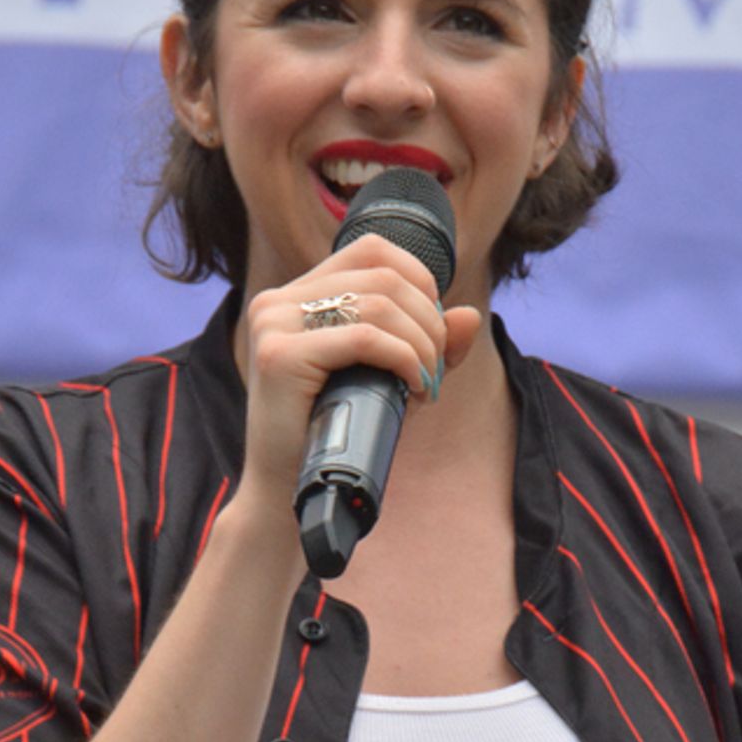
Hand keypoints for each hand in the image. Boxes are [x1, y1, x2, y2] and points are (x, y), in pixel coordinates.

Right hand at [235, 236, 480, 511]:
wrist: (290, 492)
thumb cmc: (339, 434)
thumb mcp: (391, 380)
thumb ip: (428, 345)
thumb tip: (468, 315)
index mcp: (296, 295)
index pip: (372, 249)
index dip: (420, 281)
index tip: (431, 333)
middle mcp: (279, 301)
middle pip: (385, 276)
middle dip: (429, 323)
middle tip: (435, 371)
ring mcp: (274, 324)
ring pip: (380, 305)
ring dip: (422, 346)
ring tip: (426, 386)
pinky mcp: (279, 356)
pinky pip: (365, 338)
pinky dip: (405, 360)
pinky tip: (414, 390)